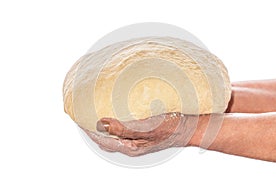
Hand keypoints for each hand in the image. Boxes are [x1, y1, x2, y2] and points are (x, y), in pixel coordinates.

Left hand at [83, 112, 203, 155]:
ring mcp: (135, 140)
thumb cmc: (172, 127)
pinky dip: (112, 122)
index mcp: (130, 146)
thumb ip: (124, 128)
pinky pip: (120, 130)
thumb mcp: (148, 128)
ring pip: (111, 134)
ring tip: (95, 111)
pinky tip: (113, 113)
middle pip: (103, 138)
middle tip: (84, 111)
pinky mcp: (139, 134)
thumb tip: (102, 123)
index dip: (88, 128)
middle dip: (92, 127)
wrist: (189, 127)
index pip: (101, 138)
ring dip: (102, 125)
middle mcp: (130, 145)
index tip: (78, 115)